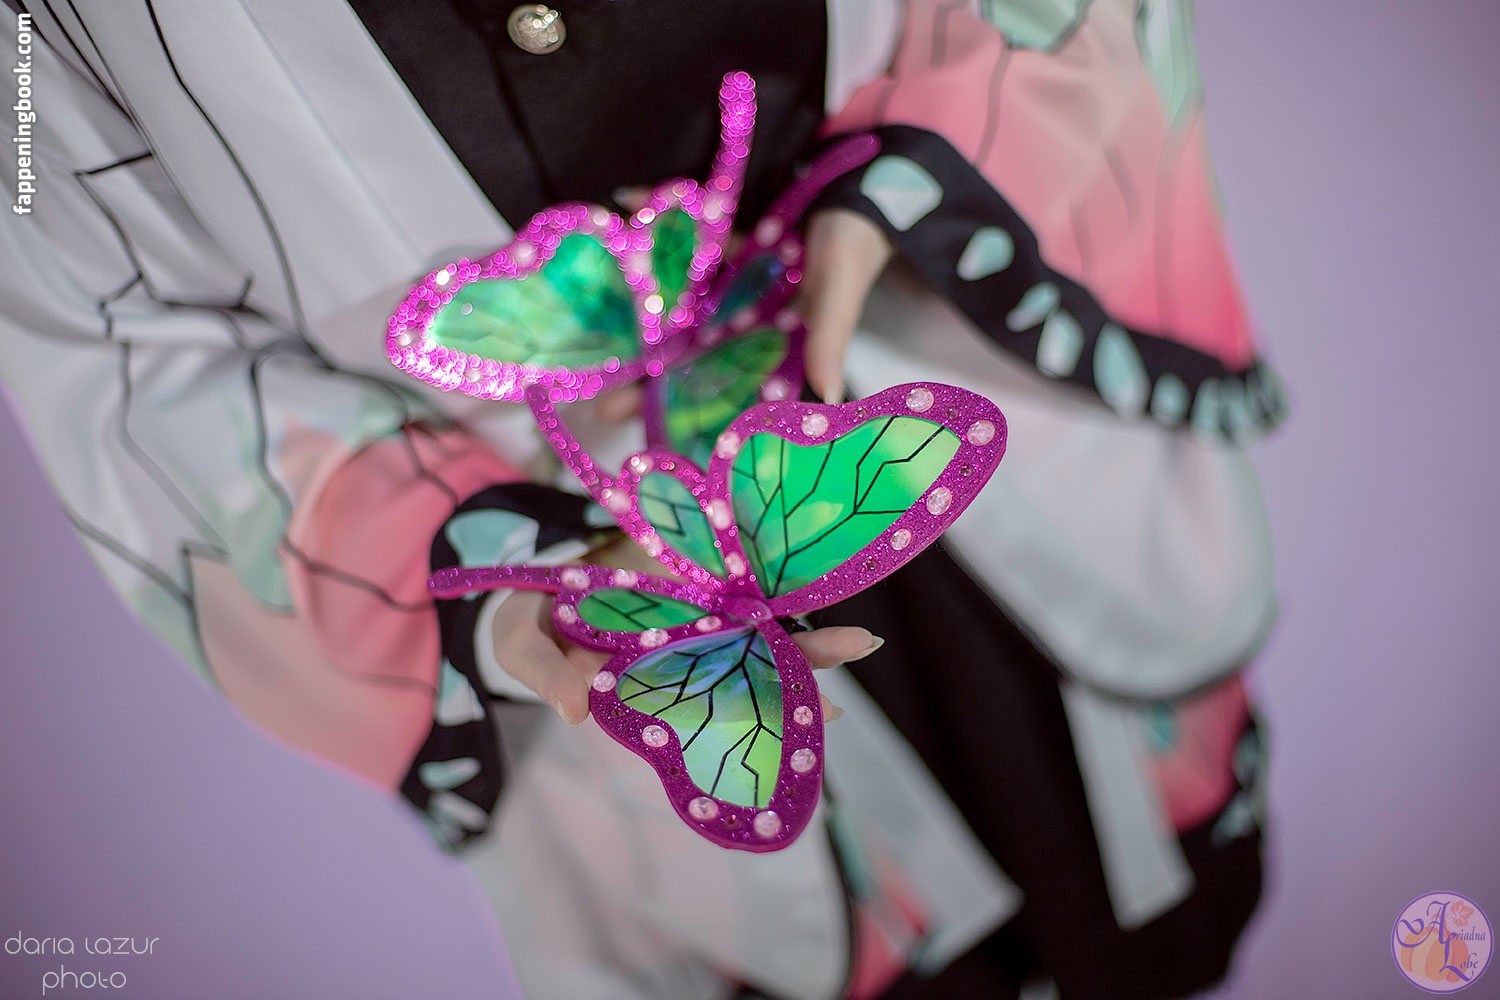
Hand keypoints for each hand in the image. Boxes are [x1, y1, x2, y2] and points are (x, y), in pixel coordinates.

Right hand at [491, 587, 881, 726]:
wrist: (526, 567)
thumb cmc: (521, 620)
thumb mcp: (520, 646)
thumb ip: (545, 675)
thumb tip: (575, 714)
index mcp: (645, 679)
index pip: (710, 705)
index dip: (758, 714)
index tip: (805, 722)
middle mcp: (678, 650)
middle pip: (748, 667)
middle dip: (800, 673)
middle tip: (852, 680)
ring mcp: (688, 609)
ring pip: (754, 623)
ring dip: (803, 630)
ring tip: (861, 640)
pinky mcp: (688, 566)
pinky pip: (735, 571)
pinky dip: (771, 572)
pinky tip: (816, 571)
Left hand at [593, 203, 891, 419]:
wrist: (870, 192)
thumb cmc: (858, 247)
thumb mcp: (839, 290)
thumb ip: (828, 336)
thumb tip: (828, 393)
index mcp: (769, 339)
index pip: (718, 381)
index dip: (680, 405)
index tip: (639, 426)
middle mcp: (742, 315)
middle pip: (684, 349)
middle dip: (642, 371)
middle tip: (596, 399)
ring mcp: (729, 276)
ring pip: (675, 296)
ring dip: (634, 298)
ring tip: (589, 304)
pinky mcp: (725, 234)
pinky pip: (688, 230)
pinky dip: (659, 213)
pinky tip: (624, 198)